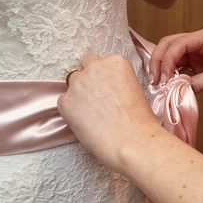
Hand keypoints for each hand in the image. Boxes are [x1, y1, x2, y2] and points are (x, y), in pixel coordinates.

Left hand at [58, 54, 163, 172]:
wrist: (132, 141)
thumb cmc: (139, 121)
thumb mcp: (134, 89)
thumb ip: (117, 81)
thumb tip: (105, 89)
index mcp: (115, 62)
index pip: (103, 63)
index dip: (105, 78)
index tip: (109, 90)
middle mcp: (95, 67)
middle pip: (85, 66)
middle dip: (90, 79)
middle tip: (97, 98)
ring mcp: (78, 83)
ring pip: (72, 83)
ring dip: (79, 94)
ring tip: (91, 114)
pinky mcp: (65, 102)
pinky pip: (63, 102)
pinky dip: (71, 111)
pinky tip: (85, 122)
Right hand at [150, 26, 202, 92]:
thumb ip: (199, 83)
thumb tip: (177, 90)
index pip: (179, 43)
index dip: (166, 60)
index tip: (162, 78)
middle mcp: (200, 40)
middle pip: (170, 44)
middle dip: (159, 61)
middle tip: (154, 81)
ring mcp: (198, 50)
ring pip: (172, 55)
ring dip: (164, 69)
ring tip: (160, 85)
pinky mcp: (198, 60)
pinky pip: (179, 65)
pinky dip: (173, 75)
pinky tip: (170, 86)